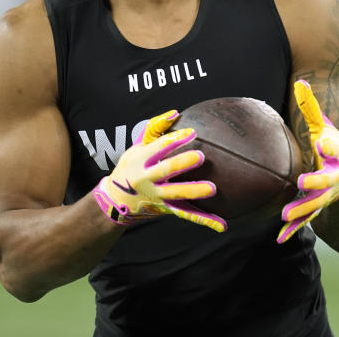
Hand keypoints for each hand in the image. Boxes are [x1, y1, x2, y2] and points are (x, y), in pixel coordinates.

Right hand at [92, 110, 226, 232]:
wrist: (116, 201)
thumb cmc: (130, 166)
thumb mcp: (136, 146)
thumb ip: (155, 128)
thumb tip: (175, 113)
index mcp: (141, 161)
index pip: (158, 148)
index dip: (175, 140)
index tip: (192, 132)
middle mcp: (148, 180)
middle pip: (166, 171)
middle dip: (182, 164)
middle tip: (199, 156)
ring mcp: (158, 196)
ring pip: (177, 195)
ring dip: (193, 192)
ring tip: (212, 188)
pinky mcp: (167, 209)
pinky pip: (187, 214)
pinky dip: (204, 220)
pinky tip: (222, 224)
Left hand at [277, 81, 338, 243]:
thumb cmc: (334, 149)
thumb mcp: (325, 127)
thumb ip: (312, 108)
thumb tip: (300, 81)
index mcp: (338, 157)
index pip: (336, 151)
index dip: (330, 147)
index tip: (320, 144)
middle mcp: (336, 179)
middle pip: (328, 182)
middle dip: (317, 183)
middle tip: (301, 182)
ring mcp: (329, 197)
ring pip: (317, 205)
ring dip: (303, 210)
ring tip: (286, 214)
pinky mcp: (318, 210)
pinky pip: (306, 220)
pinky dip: (294, 229)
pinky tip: (279, 237)